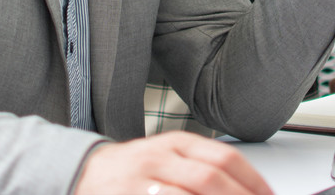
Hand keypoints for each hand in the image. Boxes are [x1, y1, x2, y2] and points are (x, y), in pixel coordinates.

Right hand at [74, 132, 273, 194]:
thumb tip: (244, 187)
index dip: (253, 182)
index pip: (225, 158)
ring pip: (191, 190)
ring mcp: (143, 178)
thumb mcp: (168, 160)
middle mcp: (160, 156)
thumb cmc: (133, 173)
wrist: (81, 174)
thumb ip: (202, 169)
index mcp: (176, 143)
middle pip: (211, 177)